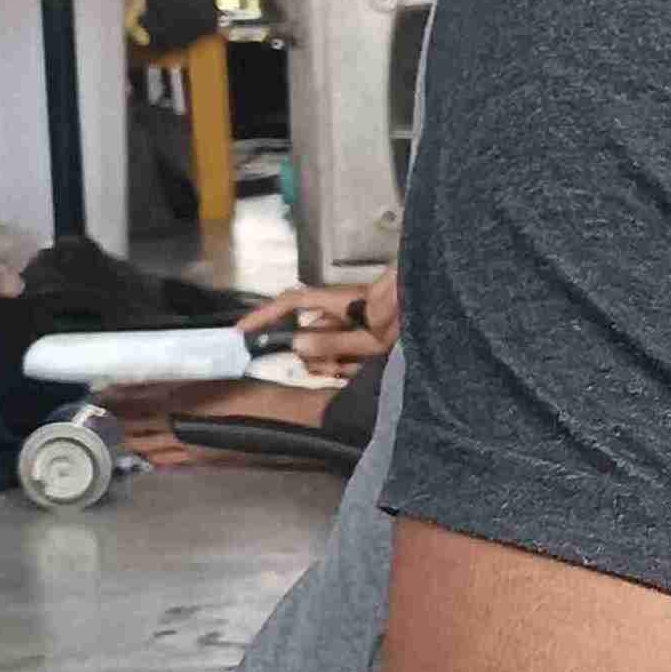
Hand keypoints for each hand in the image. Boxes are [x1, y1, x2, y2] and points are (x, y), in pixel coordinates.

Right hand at [248, 276, 398, 374]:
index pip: (290, 304)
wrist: (429, 301)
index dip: (264, 315)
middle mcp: (338, 309)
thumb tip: (295, 345)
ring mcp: (350, 318)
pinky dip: (349, 362)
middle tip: (333, 370)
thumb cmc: (403, 314)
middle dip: (314, 357)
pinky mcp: (363, 329)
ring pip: (327, 346)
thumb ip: (332, 342)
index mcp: (334, 302)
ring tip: (355, 368)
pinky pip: (345, 349)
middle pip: (308, 335)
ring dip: (335, 363)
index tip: (241, 331)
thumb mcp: (370, 337)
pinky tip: (362, 367)